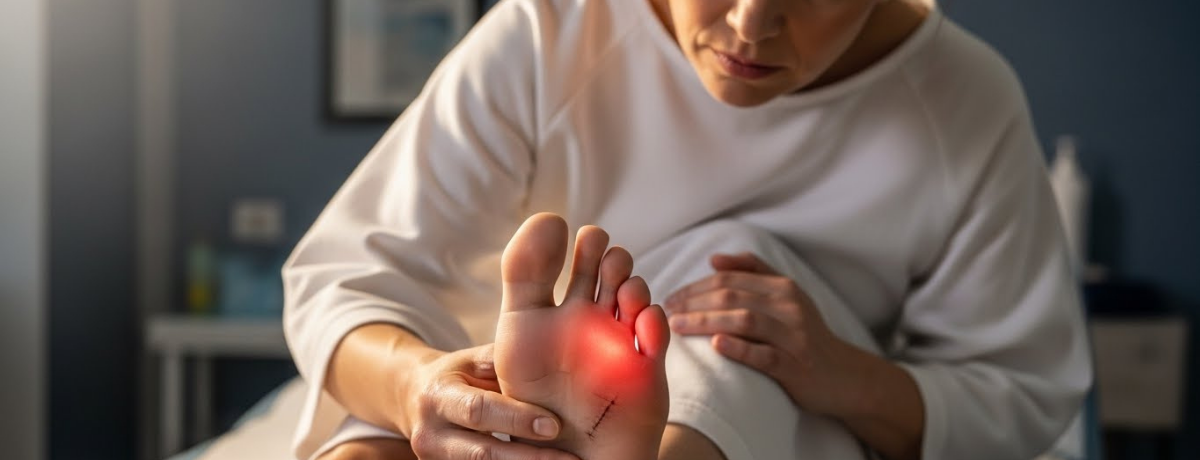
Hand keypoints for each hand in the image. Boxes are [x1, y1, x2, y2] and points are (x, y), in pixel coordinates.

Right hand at [401, 343, 580, 459]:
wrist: (414, 398)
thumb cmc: (457, 374)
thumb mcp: (473, 360)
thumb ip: (505, 363)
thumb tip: (555, 353)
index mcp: (439, 395)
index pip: (480, 410)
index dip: (518, 419)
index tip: (555, 425)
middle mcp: (430, 433)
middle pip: (483, 453)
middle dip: (530, 457)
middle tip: (570, 459)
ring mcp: (434, 458)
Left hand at [663, 252, 863, 417]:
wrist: (845, 375)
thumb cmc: (805, 335)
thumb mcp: (787, 297)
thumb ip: (753, 272)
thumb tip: (714, 259)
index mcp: (783, 287)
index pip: (730, 278)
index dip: (695, 286)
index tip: (670, 297)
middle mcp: (789, 306)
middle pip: (732, 296)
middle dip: (693, 302)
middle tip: (666, 311)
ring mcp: (793, 336)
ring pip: (744, 320)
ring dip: (706, 321)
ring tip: (677, 326)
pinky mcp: (795, 366)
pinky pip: (764, 354)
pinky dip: (739, 348)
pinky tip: (715, 345)